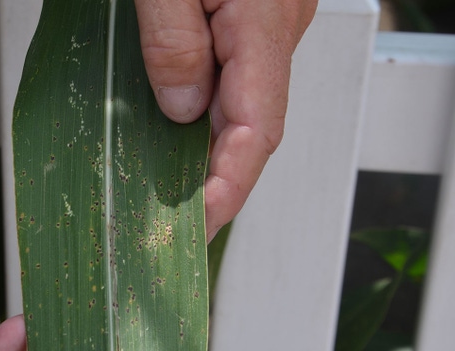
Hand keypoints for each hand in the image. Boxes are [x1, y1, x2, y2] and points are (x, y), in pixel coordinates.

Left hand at [135, 0, 318, 240]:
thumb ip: (174, 40)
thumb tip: (182, 108)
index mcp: (264, 18)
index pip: (257, 128)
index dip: (229, 187)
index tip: (199, 225)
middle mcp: (281, 23)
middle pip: (256, 125)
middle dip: (219, 181)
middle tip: (178, 224)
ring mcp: (274, 18)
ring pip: (249, 103)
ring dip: (213, 147)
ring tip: (174, 187)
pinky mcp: (257, 12)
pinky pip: (239, 75)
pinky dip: (212, 112)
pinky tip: (181, 129)